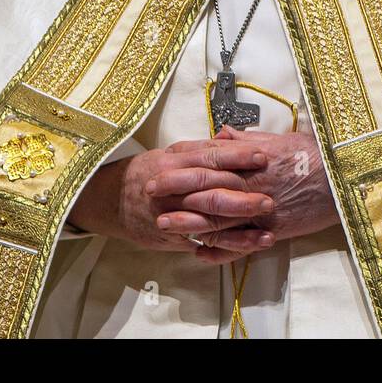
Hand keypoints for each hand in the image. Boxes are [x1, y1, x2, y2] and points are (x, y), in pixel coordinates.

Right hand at [67, 143, 276, 261]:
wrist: (111, 200)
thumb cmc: (148, 172)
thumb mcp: (171, 153)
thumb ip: (202, 148)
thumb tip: (232, 136)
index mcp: (175, 161)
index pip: (209, 156)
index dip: (236, 157)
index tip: (262, 157)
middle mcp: (173, 186)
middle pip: (210, 189)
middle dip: (242, 195)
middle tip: (269, 198)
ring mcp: (172, 213)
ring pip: (208, 219)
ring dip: (238, 226)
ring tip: (265, 229)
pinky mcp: (173, 235)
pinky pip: (203, 242)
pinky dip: (227, 246)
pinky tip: (248, 246)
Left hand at [150, 127, 339, 263]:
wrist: (345, 180)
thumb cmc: (315, 156)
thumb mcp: (282, 138)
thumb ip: (247, 138)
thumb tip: (221, 133)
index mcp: (253, 158)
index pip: (210, 158)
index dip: (184, 160)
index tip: (163, 159)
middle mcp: (253, 183)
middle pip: (206, 187)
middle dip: (175, 189)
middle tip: (148, 190)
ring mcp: (262, 209)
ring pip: (218, 218)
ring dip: (188, 222)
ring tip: (163, 224)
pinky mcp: (274, 231)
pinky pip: (241, 244)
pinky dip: (219, 251)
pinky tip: (200, 253)